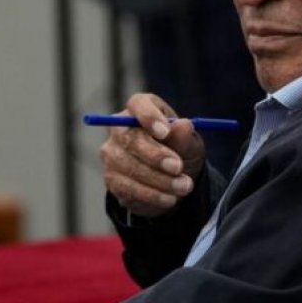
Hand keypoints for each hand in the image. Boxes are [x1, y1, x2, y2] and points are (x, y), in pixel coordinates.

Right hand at [99, 93, 205, 217]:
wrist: (174, 179)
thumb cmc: (181, 151)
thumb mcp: (190, 144)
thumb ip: (185, 136)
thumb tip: (184, 125)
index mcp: (142, 109)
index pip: (138, 104)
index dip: (148, 116)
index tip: (165, 132)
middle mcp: (120, 128)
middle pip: (130, 138)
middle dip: (156, 155)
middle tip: (178, 167)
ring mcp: (112, 154)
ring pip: (129, 166)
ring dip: (158, 179)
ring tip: (183, 186)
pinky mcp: (112, 178)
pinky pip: (127, 187)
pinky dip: (151, 195)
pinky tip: (169, 198)